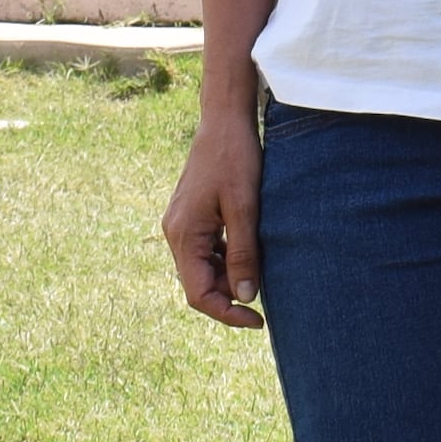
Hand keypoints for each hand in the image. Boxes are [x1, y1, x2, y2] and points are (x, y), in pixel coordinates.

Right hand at [161, 96, 264, 328]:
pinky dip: (225, 260)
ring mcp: (182, 224)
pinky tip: (248, 253)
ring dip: (228, 278)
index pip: (198, 293)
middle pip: (198, 284)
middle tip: (265, 301)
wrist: (224, 120)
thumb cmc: (236, 159)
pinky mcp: (192, 216)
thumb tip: (245, 297)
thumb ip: (243, 254)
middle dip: (229, 297)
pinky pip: (205, 251)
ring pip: (202, 269)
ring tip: (260, 274)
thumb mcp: (245, 208)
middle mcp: (175, 233)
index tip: (258, 321)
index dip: (227, 313)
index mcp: (183, 234)